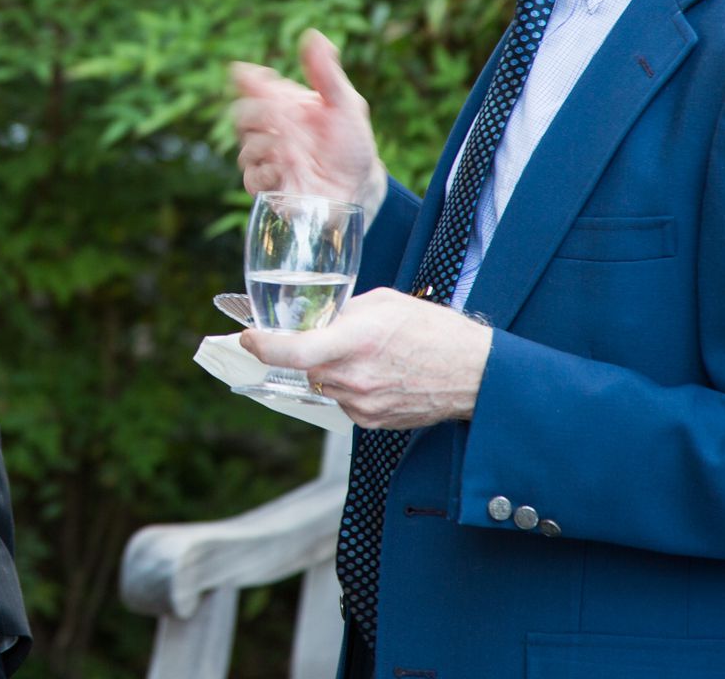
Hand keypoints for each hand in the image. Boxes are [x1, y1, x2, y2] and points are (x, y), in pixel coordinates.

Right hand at [231, 29, 386, 221]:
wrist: (360, 187)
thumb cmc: (352, 144)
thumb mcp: (346, 104)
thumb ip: (327, 73)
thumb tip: (313, 35)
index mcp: (285, 105)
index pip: (254, 86)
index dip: (248, 79)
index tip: (249, 75)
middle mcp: (271, 130)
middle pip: (242, 114)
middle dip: (256, 112)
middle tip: (277, 113)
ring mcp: (267, 159)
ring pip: (246, 146)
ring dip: (265, 143)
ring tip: (289, 147)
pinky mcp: (268, 186)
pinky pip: (253, 176)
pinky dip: (266, 170)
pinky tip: (283, 167)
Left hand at [240, 287, 492, 428]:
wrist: (476, 374)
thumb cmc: (435, 332)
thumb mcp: (384, 302)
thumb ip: (342, 311)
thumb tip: (312, 318)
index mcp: (355, 339)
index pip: (293, 349)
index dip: (262, 344)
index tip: (248, 336)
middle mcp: (355, 376)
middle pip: (304, 366)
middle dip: (307, 351)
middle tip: (332, 337)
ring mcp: (362, 403)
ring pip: (322, 384)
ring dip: (331, 369)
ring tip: (367, 355)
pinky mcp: (372, 421)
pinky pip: (343, 401)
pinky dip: (349, 387)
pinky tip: (379, 374)